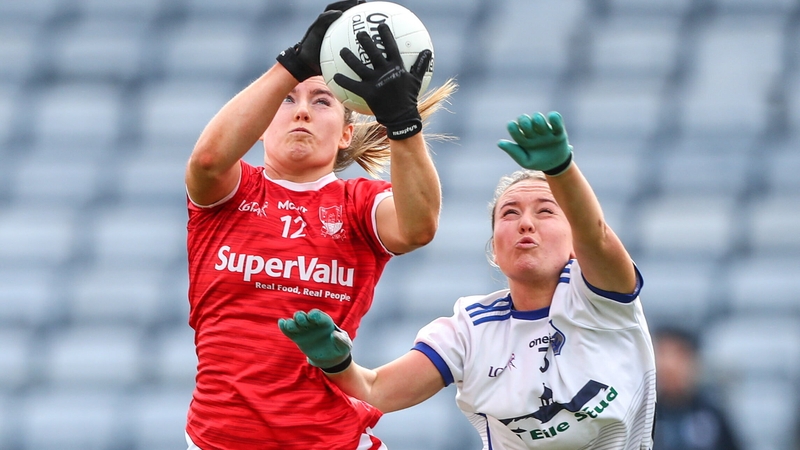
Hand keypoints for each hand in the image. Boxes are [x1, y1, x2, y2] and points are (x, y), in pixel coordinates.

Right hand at [276, 0, 364, 81]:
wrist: (306, 65)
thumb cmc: (323, 65)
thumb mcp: (341, 61)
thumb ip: (352, 57)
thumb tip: (369, 63)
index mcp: (335, 31)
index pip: (347, 17)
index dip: (357, 12)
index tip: (369, 9)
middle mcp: (329, 25)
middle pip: (341, 9)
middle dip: (351, 4)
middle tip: (363, 2)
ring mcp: (321, 25)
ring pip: (332, 10)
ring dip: (342, 4)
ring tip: (353, 2)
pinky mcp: (314, 28)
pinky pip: (322, 19)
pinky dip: (330, 15)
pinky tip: (339, 14)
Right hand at [278, 309, 352, 372]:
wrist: (331, 358)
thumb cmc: (340, 349)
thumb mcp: (345, 345)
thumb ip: (342, 340)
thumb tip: (334, 334)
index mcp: (325, 322)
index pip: (319, 315)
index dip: (315, 315)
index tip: (312, 316)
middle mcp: (313, 324)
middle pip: (305, 317)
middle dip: (302, 317)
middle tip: (300, 319)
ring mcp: (304, 330)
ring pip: (295, 323)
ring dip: (292, 322)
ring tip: (290, 324)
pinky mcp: (298, 338)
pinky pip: (289, 331)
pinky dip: (284, 327)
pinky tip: (281, 323)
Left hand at [334, 23, 431, 139]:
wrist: (402, 117)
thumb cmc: (409, 99)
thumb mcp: (417, 81)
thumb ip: (420, 65)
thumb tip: (428, 51)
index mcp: (397, 67)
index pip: (391, 47)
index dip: (386, 35)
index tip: (381, 26)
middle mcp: (385, 72)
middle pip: (373, 52)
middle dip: (365, 41)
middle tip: (359, 33)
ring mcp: (375, 82)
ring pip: (359, 66)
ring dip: (349, 57)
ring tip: (342, 50)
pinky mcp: (367, 92)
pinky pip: (352, 85)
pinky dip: (343, 80)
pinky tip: (335, 76)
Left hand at [497, 111, 573, 175]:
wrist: (556, 165)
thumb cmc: (537, 162)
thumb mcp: (525, 161)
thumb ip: (514, 152)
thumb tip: (499, 142)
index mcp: (522, 138)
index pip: (513, 128)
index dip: (512, 127)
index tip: (513, 127)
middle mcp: (531, 131)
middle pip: (524, 119)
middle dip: (524, 122)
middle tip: (528, 129)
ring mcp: (544, 129)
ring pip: (537, 117)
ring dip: (538, 120)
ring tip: (543, 131)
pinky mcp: (557, 129)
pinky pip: (556, 118)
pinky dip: (554, 118)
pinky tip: (552, 121)